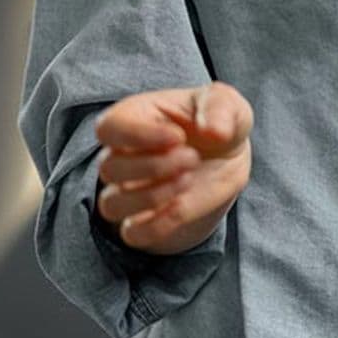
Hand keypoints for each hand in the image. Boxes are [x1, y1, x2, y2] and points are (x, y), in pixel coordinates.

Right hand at [94, 81, 252, 254]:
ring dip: (151, 197)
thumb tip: (214, 132)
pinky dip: (157, 225)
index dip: (138, 135)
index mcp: (134, 118)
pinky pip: (133, 233)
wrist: (228, 157)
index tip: (178, 137)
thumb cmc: (217, 123)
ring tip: (188, 179)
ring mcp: (129, 190)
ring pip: (112, 204)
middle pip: (109, 168)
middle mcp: (122, 155)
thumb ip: (221, 108)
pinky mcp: (144, 220)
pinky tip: (183, 205)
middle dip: (154, 166)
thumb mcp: (227, 104)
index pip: (110, 128)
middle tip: (193, 157)